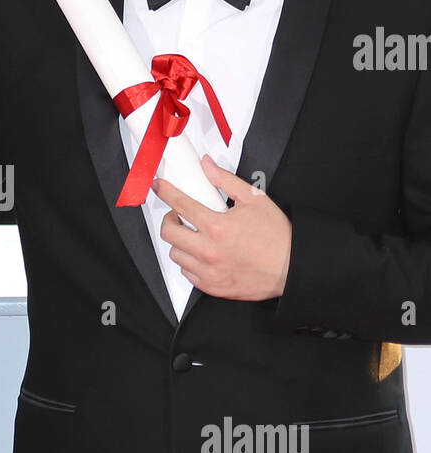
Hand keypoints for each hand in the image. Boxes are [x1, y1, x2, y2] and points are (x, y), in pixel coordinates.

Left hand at [155, 155, 291, 299]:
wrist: (293, 267)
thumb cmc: (277, 236)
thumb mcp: (255, 199)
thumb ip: (226, 180)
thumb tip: (207, 165)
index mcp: (217, 226)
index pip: (180, 204)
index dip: (165, 192)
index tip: (159, 187)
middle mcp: (209, 251)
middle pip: (169, 233)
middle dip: (170, 219)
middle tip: (179, 215)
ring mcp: (209, 271)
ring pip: (176, 255)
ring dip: (180, 242)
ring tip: (193, 236)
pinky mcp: (212, 287)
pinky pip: (187, 273)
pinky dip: (190, 262)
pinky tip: (202, 254)